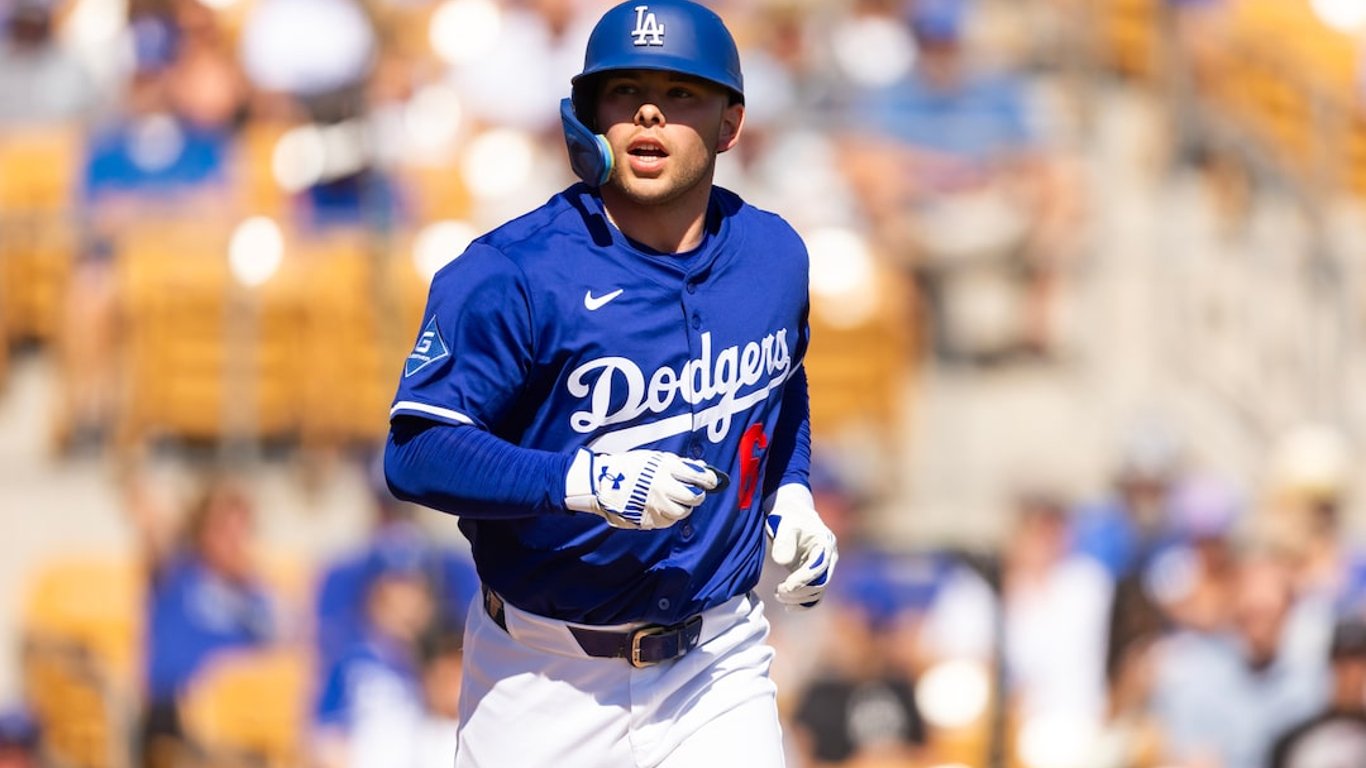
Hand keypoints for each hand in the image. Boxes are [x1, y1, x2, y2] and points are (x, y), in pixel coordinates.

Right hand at [564, 449, 719, 529]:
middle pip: (693, 498)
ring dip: (683, 507)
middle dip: (698, 495)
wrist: (601, 483)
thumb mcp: (654, 458)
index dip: (709, 480)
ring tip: (674, 500)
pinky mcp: (648, 520)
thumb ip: (679, 464)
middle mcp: (663, 488)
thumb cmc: (629, 467)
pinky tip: (661, 507)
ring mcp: (655, 506)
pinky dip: (668, 515)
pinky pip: (667, 521)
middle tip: (694, 492)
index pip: (698, 476)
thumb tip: (702, 469)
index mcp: (665, 469)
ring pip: (682, 513)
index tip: (711, 481)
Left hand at [765, 484, 837, 608]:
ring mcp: (824, 567)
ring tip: (778, 595)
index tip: (785, 586)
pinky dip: (803, 603)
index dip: (802, 579)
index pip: (818, 567)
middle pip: (821, 583)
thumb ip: (783, 541)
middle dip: (800, 591)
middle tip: (778, 592)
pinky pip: (815, 595)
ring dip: (799, 599)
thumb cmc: (788, 518)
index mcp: (826, 543)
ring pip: (818, 592)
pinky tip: (788, 606)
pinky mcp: (815, 575)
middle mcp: (829, 557)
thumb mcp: (784, 525)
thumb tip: (782, 561)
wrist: (792, 515)